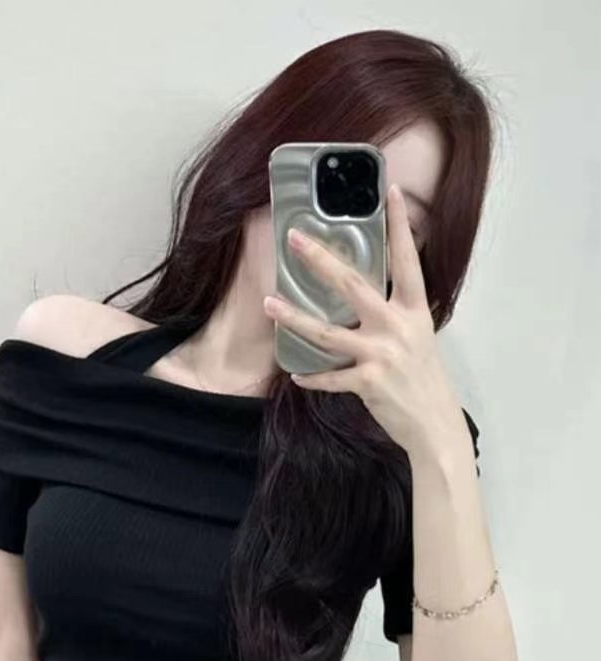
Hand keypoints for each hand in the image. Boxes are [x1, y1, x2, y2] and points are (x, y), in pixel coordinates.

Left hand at [263, 183, 462, 454]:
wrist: (435, 425)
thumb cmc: (424, 380)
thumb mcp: (418, 338)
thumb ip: (395, 315)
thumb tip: (364, 296)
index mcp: (414, 311)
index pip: (407, 260)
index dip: (400, 226)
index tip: (389, 192)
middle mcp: (398, 326)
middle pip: (352, 284)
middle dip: (320, 259)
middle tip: (294, 238)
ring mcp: (382, 354)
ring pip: (327, 331)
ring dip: (294, 318)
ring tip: (268, 303)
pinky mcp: (369, 382)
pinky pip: (330, 377)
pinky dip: (312, 377)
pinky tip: (295, 374)